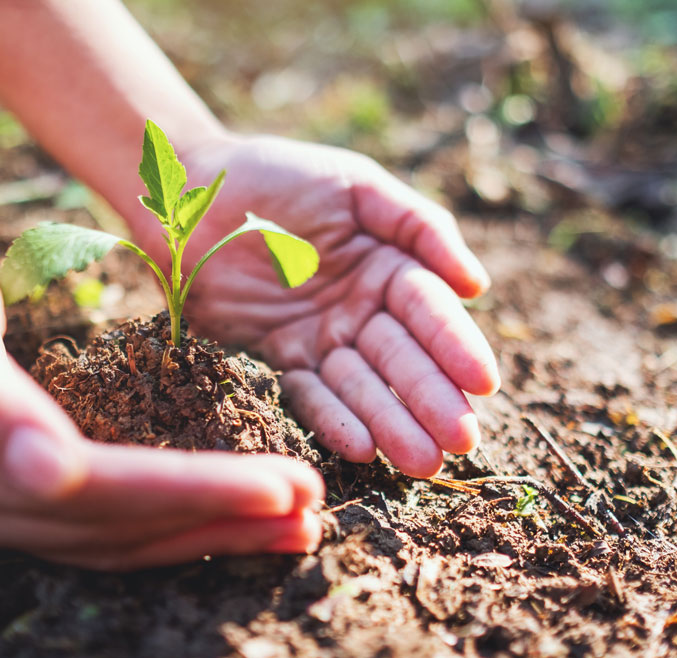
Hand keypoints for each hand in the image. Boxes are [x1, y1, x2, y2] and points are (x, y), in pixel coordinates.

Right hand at [0, 199, 322, 569]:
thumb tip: (47, 472)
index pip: (90, 488)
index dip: (190, 490)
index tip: (283, 484)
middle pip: (110, 528)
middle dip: (216, 518)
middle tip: (309, 509)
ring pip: (110, 542)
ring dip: (205, 534)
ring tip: (291, 525)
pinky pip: (97, 529)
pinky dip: (168, 524)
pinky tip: (227, 516)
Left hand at [131, 135, 500, 477]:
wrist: (193, 193)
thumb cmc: (278, 175)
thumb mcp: (355, 186)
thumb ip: (419, 226)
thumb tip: (476, 285)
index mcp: (389, 265)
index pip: (428, 311)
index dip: (456, 345)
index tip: (483, 382)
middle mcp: (361, 307)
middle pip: (402, 358)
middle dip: (433, 400)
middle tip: (461, 442)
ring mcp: (321, 335)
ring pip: (362, 386)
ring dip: (393, 424)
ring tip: (422, 462)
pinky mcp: (279, 356)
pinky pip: (310, 393)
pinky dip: (335, 420)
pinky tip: (363, 449)